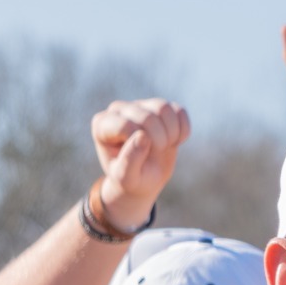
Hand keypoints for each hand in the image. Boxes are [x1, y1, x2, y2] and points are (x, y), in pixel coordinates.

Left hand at [92, 98, 190, 232]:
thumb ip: (129, 161)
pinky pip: (179, 111)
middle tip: (156, 154)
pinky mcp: (160, 107)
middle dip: (159, 140)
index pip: (126, 125)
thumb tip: (142, 136)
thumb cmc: (131, 179)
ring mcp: (140, 105)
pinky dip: (183, 129)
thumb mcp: (126, 178)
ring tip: (165, 146)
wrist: (145, 178)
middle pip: (148, 116)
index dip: (141, 144)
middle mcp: (118, 109)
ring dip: (172, 133)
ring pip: (164, 108)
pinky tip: (174, 141)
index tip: (141, 159)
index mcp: (102, 125)